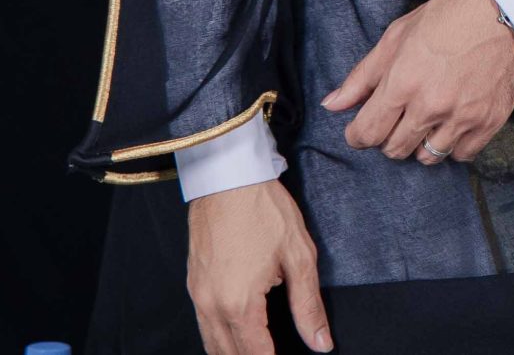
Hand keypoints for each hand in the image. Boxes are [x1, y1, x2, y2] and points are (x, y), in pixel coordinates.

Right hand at [186, 178, 330, 354]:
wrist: (227, 176)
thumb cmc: (265, 210)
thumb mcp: (299, 256)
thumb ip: (308, 306)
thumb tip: (321, 344)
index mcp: (239, 304)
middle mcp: (211, 306)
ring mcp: (197, 295)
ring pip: (212, 344)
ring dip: (234, 353)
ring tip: (259, 350)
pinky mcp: (192, 283)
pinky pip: (203, 325)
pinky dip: (219, 338)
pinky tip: (238, 334)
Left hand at [322, 0, 513, 163]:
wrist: (508, 9)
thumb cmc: (450, 15)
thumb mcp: (398, 35)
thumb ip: (363, 75)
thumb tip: (332, 104)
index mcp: (403, 82)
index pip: (367, 133)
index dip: (357, 134)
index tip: (360, 128)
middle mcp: (430, 106)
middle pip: (394, 149)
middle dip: (388, 137)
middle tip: (396, 117)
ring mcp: (462, 117)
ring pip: (427, 156)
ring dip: (419, 143)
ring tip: (425, 121)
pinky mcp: (488, 122)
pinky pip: (461, 155)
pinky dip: (452, 145)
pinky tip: (451, 124)